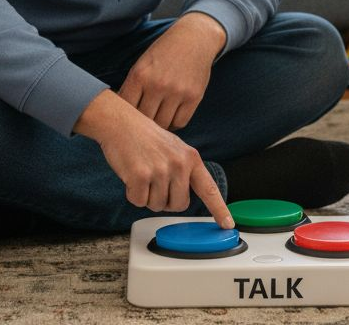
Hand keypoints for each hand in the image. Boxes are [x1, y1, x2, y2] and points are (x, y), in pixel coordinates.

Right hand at [74, 89, 233, 227]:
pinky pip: (138, 201)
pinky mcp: (140, 176)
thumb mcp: (174, 148)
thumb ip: (183, 170)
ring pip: (157, 205)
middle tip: (155, 182)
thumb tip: (184, 197)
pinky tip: (131, 175)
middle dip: (166, 201)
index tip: (228, 224)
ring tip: (142, 172)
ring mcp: (160, 170)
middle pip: (179, 205)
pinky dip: (132, 193)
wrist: (120, 123)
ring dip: (147, 196)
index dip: (219, 209)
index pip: (209, 189)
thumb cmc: (145, 136)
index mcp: (191, 158)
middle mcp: (179, 164)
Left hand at [119, 12, 225, 129]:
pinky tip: (171, 117)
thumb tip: (121, 114)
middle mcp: (158, 84)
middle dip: (142, 124)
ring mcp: (177, 91)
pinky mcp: (194, 97)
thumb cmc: (164, 53)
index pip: (126, 107)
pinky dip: (174, 123)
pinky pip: (180, 122)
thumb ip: (132, 87)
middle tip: (142, 125)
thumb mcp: (142, 64)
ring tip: (157, 120)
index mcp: (140, 75)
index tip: (127, 118)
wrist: (194, 38)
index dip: (125, 116)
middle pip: (144, 119)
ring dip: (159, 126)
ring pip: (162, 124)